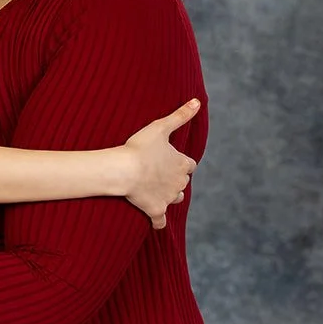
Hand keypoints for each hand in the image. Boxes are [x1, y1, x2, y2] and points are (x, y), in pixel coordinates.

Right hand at [121, 99, 199, 227]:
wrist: (124, 170)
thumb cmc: (140, 147)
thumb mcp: (161, 127)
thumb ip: (180, 115)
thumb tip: (198, 102)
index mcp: (182, 164)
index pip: (189, 164)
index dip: (180, 162)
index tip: (168, 159)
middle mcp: (179, 183)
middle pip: (183, 182)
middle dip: (174, 178)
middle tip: (158, 172)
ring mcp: (168, 198)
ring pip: (176, 198)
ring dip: (170, 195)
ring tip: (156, 190)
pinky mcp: (156, 210)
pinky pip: (161, 221)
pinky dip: (159, 221)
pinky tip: (156, 221)